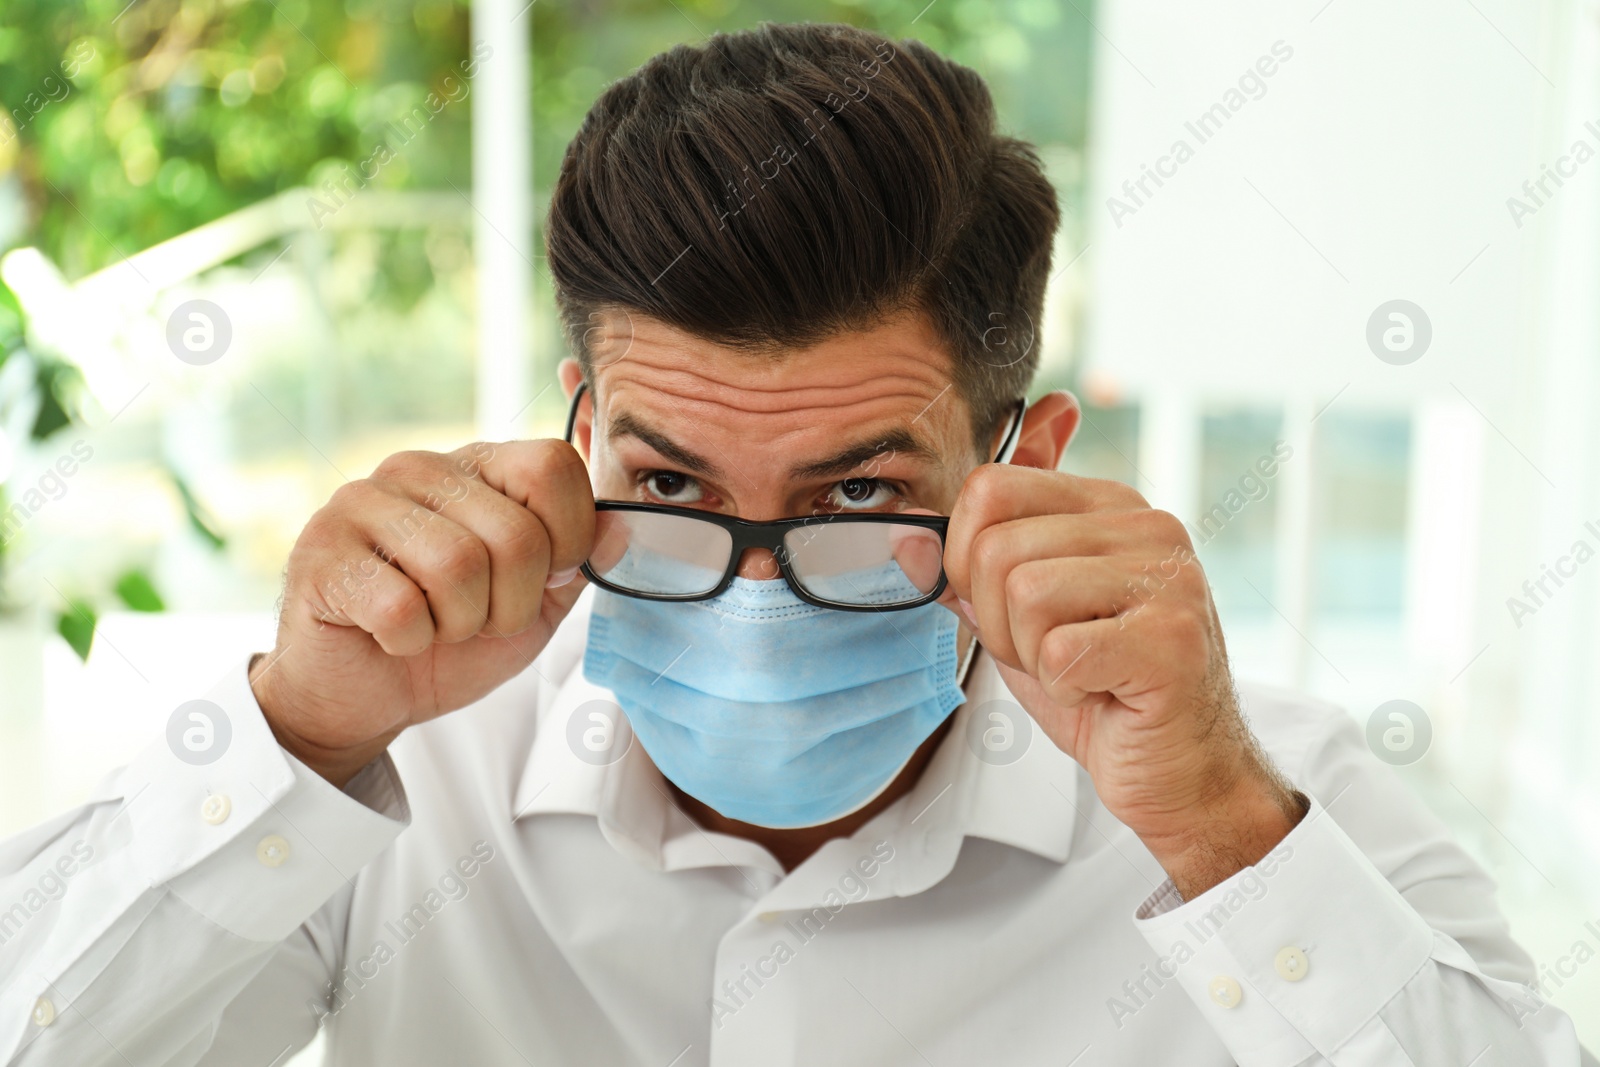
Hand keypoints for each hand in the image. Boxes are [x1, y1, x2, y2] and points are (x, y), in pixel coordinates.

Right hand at [250, 440, 594, 786]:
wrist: (363, 696)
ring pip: (458, 567)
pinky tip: (392, 636)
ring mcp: (361, 502)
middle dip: (512, 604)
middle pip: (515, 532)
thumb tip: (623, 524)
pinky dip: (410, 641)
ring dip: (461, 624)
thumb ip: (581, 562)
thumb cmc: (451, 643)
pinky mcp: (321, 553)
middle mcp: (419, 468)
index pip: (552, 464)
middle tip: (479, 620)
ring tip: (436, 626)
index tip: (545, 579)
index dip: (569, 539)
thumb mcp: (536, 605)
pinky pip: (400, 606)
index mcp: (478, 466)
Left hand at [942, 465, 1305, 897]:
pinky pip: (1060, 651)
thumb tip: (904, 537)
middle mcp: (1147, 525)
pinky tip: (1100, 695)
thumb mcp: (1022, 624)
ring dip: (1031, 656)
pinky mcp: (1173, 638)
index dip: (964, 558)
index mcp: (1108, 505)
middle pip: (997, 547)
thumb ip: (969, 575)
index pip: (991, 487)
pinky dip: (1062, 689)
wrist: (1183, 775)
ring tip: (1077, 674)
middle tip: (1049, 657)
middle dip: (997, 623)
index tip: (999, 609)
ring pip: (1025, 593)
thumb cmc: (1104, 696)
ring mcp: (1169, 578)